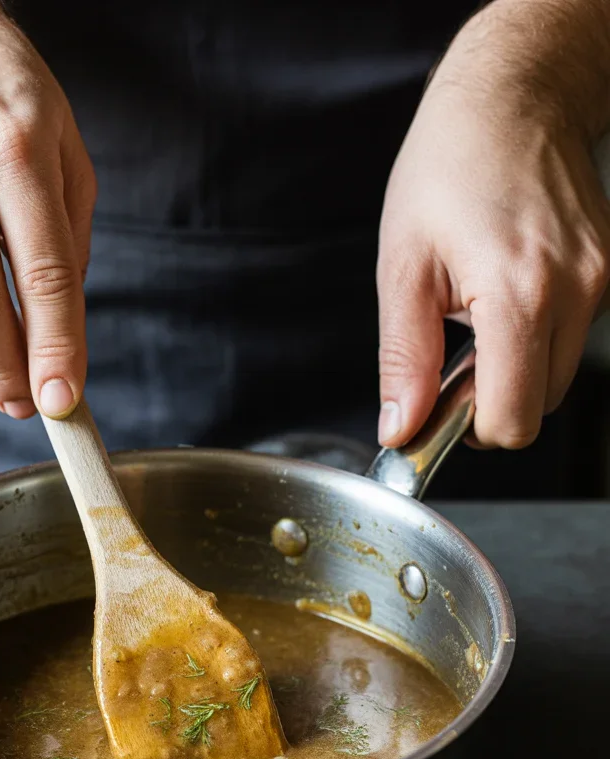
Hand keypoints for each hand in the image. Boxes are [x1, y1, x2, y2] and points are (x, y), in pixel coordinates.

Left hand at [377, 2, 609, 449]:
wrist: (512, 97)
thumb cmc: (448, 167)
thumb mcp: (403, 269)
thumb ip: (403, 361)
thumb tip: (401, 428)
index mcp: (519, 295)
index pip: (512, 420)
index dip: (469, 430)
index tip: (439, 408)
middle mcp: (575, 291)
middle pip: (538, 405)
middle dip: (491, 398)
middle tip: (451, 356)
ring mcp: (601, 280)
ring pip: (557, 375)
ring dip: (513, 367)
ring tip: (476, 315)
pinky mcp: (609, 270)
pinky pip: (572, 336)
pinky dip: (535, 336)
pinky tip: (505, 293)